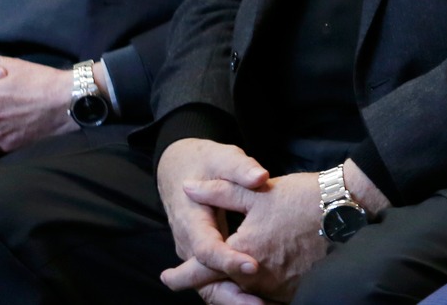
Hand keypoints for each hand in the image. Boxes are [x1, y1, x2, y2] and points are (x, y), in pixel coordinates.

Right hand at [155, 139, 268, 295]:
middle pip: (205, 280)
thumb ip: (239, 168)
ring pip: (211, 287)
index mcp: (191, 221)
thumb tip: (260, 177)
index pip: (207, 248)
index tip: (254, 266)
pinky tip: (265, 300)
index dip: (228, 259)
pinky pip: (217, 282)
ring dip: (237, 300)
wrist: (181, 169)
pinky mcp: (205, 259)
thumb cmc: (205, 162)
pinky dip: (237, 294)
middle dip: (233, 296)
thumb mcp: (222, 157)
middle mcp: (190, 244)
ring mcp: (196, 254)